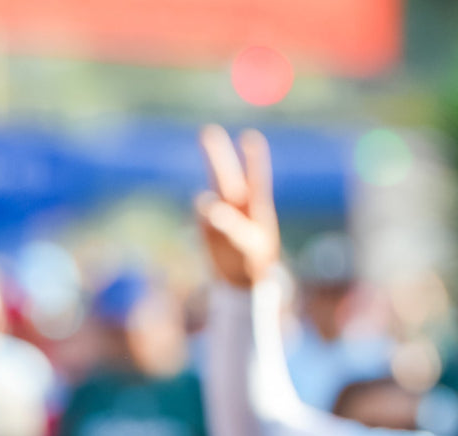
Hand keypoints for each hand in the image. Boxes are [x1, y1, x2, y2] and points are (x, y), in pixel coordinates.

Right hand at [196, 126, 280, 287]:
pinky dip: (200, 215)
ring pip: (209, 196)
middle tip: (208, 131)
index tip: (250, 137)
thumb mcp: (246, 244)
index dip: (253, 157)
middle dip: (217, 154)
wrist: (244, 282)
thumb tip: (207, 205)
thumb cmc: (255, 261)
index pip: (255, 176)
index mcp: (257, 205)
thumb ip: (228, 223)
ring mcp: (221, 216)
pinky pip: (200, 216)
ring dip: (206, 196)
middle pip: (226, 176)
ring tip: (207, 209)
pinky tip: (208, 224)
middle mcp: (238, 205)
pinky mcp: (206, 229)